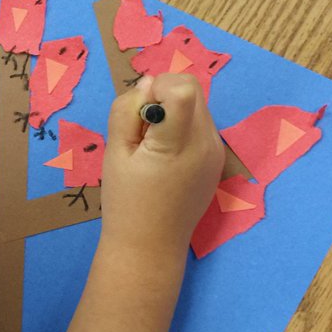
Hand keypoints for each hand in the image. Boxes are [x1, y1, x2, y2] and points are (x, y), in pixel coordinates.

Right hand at [100, 73, 224, 257]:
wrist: (150, 246)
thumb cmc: (125, 202)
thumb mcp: (114, 153)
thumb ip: (126, 111)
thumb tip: (148, 85)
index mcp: (178, 144)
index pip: (183, 88)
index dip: (158, 89)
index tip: (142, 114)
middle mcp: (206, 143)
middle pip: (192, 89)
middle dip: (164, 97)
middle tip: (143, 129)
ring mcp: (216, 151)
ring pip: (198, 105)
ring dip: (173, 111)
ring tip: (152, 145)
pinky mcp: (217, 159)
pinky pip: (201, 124)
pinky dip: (182, 126)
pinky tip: (166, 155)